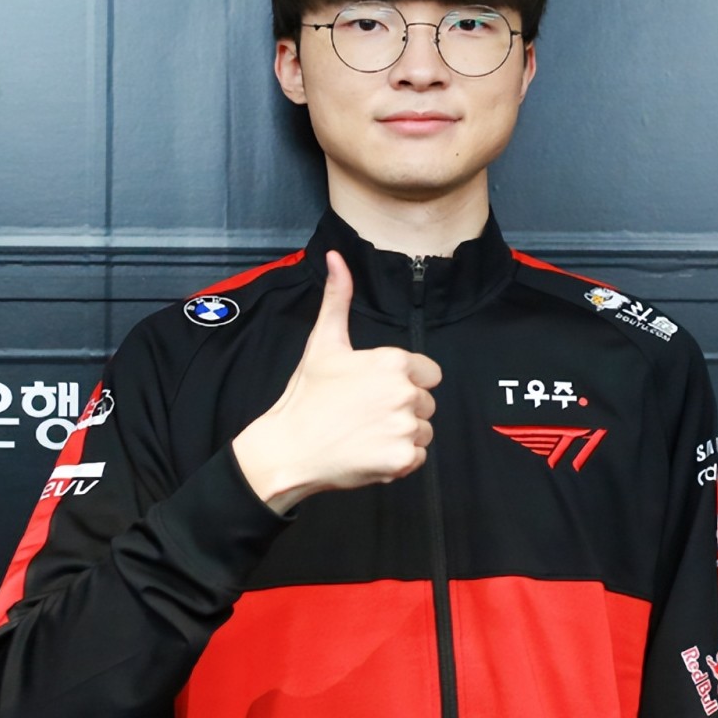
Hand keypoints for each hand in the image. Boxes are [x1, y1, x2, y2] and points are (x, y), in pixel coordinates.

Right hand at [232, 251, 441, 513]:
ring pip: (424, 431)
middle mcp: (405, 393)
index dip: (405, 382)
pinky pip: (418, 458)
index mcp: (393, 362)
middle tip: (365, 413)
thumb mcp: (323, 342)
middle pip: (426, 402)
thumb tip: (336, 257)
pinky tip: (369, 452)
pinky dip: (398, 460)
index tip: (375, 390)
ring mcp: (405, 428)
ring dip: (402, 435)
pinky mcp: (403, 459)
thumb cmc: (307, 396)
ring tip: (367, 433)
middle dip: (402, 409)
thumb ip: (338, 298)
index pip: (429, 373)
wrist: (288, 449)